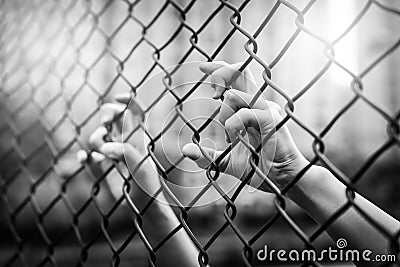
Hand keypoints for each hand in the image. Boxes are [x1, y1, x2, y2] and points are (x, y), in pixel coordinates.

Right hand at [78, 94, 160, 208]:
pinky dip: (85, 157)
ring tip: (100, 152)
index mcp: (139, 138)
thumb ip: (126, 154)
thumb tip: (106, 148)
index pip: (135, 112)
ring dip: (95, 139)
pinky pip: (89, 159)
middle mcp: (125, 143)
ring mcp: (113, 156)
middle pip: (113, 118)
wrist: (145, 209)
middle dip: (106, 116)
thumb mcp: (141, 167)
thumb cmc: (149, 188)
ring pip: (99, 137)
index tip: (117, 97)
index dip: (127, 101)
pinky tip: (84, 159)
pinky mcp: (103, 171)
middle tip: (105, 125)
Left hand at [182, 61, 308, 191]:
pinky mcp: (270, 120)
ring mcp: (266, 110)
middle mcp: (258, 105)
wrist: (280, 180)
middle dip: (220, 73)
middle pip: (240, 72)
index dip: (220, 69)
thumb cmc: (258, 169)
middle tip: (211, 93)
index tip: (202, 67)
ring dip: (223, 114)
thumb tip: (186, 150)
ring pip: (235, 94)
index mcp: (249, 109)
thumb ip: (207, 155)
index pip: (237, 79)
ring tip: (229, 136)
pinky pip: (244, 113)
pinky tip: (234, 139)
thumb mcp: (226, 162)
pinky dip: (232, 125)